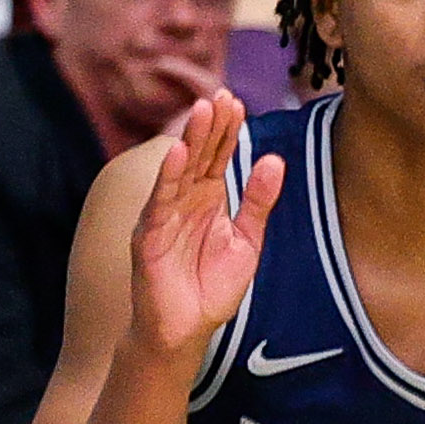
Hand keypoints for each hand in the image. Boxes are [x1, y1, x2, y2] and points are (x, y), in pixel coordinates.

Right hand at [128, 91, 280, 361]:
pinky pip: (160, 202)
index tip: (238, 101)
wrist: (187, 329)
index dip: (228, 130)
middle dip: (211, 126)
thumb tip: (275, 160)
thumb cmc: (211, 286)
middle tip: (222, 94)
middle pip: (199, 156)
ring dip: (190, 140)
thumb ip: (259, 202)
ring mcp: (164, 216)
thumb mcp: (247, 241)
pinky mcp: (149, 237)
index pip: (218, 156)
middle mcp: (184, 201)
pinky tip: (177, 153)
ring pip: (179, 171)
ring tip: (202, 110)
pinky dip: (168, 178)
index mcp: (208, 199)